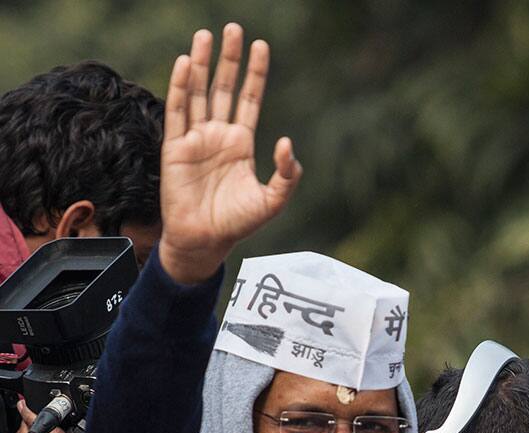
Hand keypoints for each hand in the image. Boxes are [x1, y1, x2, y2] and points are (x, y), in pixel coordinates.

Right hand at [159, 24, 302, 283]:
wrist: (204, 241)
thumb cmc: (236, 224)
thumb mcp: (272, 202)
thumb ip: (286, 175)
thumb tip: (287, 142)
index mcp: (240, 144)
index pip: (249, 99)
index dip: (255, 74)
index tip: (261, 46)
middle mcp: (217, 136)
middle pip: (223, 88)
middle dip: (228, 60)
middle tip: (233, 29)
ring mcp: (195, 139)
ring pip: (199, 94)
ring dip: (201, 65)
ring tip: (205, 36)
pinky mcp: (175, 148)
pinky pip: (178, 111)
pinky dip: (181, 87)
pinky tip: (186, 64)